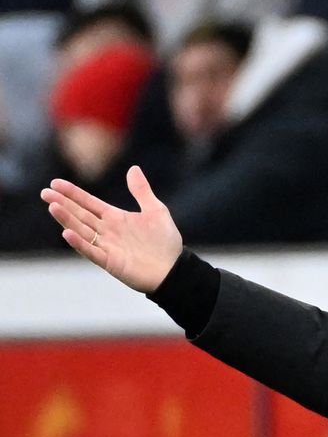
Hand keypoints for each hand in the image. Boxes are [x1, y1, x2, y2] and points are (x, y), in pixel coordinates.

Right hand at [41, 166, 182, 292]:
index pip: (89, 203)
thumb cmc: (165, 241)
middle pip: (80, 215)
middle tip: (45, 193)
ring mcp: (106, 246)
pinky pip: (91, 251)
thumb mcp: (156, 210)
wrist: (174, 268)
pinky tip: (67, 233)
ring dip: (67, 219)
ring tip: (53, 207)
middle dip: (63, 204)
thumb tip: (133, 168)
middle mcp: (107, 231)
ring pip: (81, 230)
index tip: (55, 183)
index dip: (73, 193)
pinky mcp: (110, 261)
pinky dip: (79, 243)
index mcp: (115, 218)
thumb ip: (141, 191)